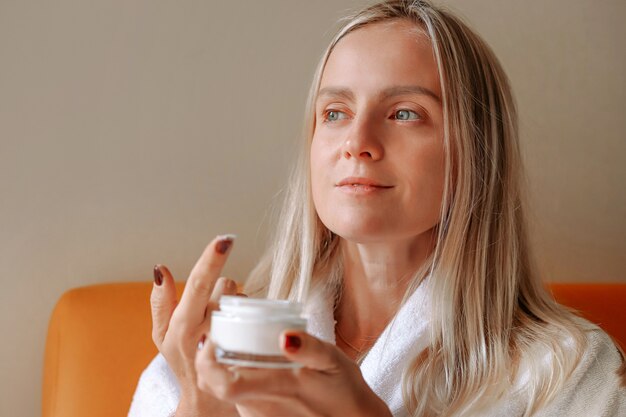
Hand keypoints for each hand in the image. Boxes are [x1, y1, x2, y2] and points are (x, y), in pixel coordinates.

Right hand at [151, 235, 239, 415]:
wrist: (206, 402)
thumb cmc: (182, 362)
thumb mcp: (162, 335)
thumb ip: (160, 301)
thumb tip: (160, 268)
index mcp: (182, 325)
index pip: (199, 283)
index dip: (212, 259)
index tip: (225, 239)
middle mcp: (206, 330)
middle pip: (225, 285)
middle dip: (221, 290)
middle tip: (212, 312)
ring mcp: (231, 339)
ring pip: (241, 298)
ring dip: (235, 305)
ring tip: (225, 326)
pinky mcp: (250, 346)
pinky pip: (255, 316)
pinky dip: (248, 320)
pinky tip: (240, 335)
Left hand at [195, 330, 392, 416]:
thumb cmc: (343, 390)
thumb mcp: (332, 360)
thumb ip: (309, 348)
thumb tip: (285, 336)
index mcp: (274, 388)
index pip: (219, 380)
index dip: (206, 358)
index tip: (214, 335)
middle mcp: (258, 405)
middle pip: (214, 382)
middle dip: (209, 355)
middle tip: (222, 330)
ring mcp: (258, 413)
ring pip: (224, 387)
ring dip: (225, 363)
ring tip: (241, 338)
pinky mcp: (260, 416)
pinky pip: (238, 393)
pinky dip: (237, 374)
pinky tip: (254, 358)